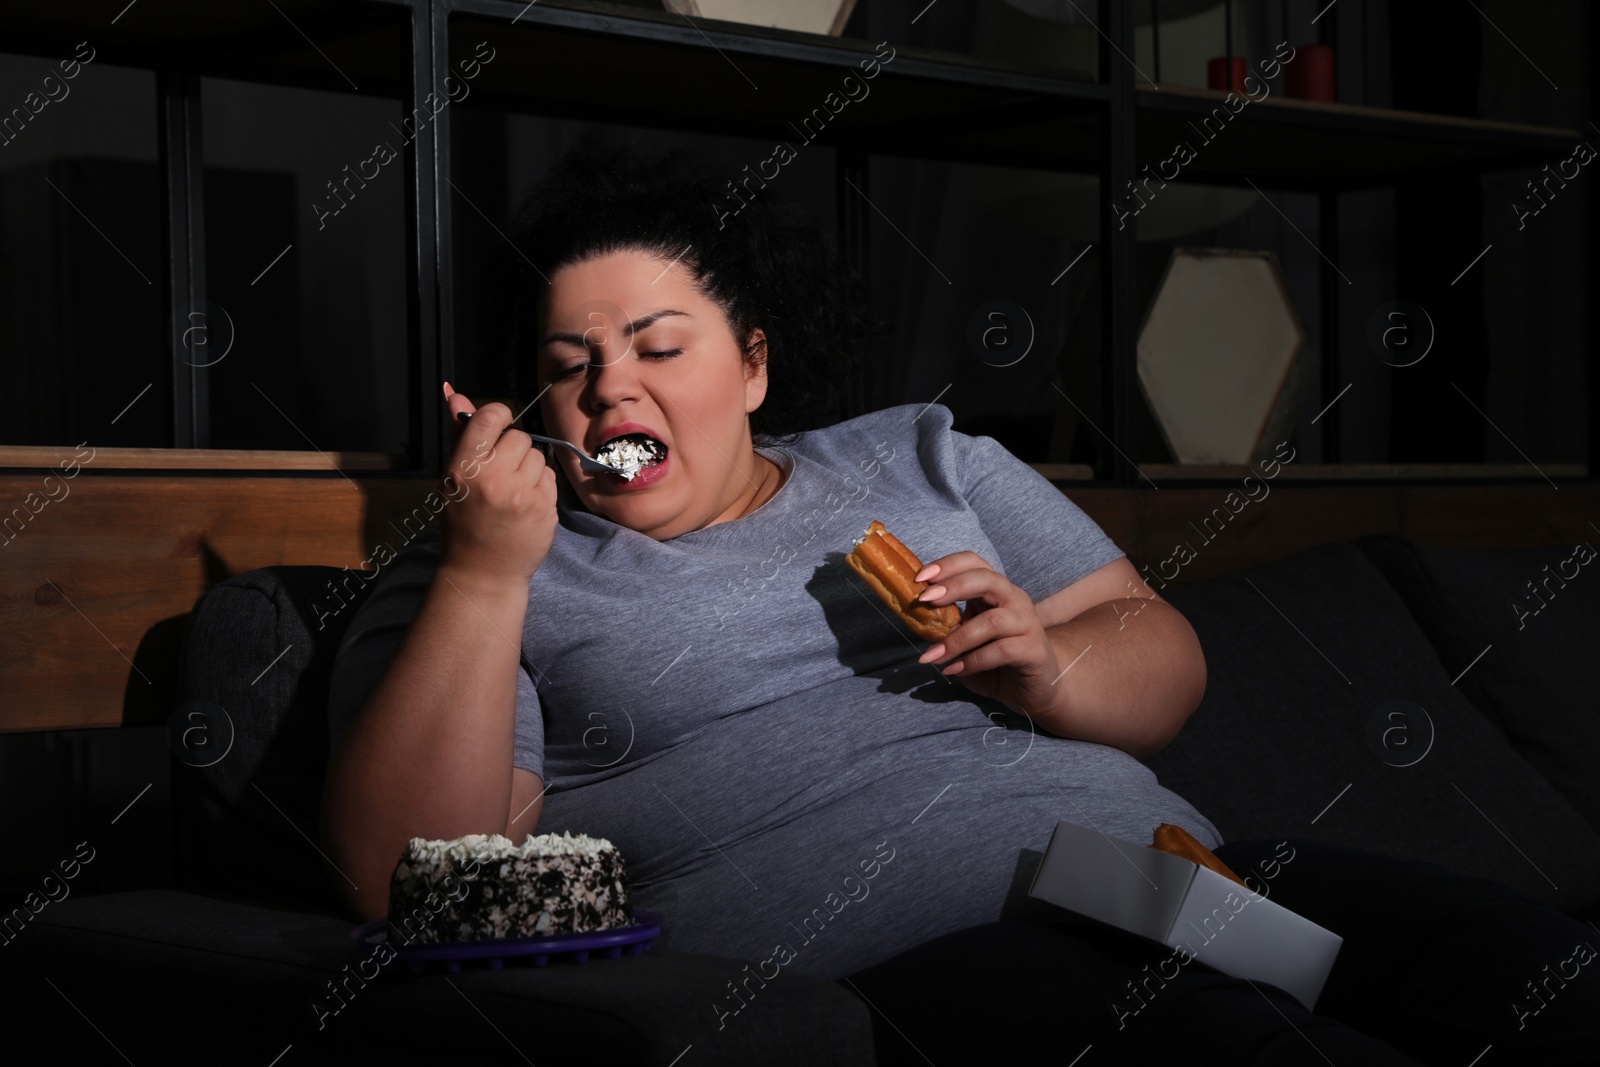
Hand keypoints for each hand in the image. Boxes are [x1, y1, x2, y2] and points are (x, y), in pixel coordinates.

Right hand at [439, 384, 557, 587]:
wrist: (484, 572)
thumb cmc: (465, 521)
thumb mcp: (452, 478)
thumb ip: (460, 434)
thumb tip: (455, 392)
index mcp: (464, 467)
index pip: (491, 416)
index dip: (498, 416)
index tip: (497, 429)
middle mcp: (492, 478)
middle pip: (519, 435)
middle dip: (513, 450)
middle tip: (501, 473)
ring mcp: (521, 494)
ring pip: (537, 455)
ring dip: (528, 468)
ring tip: (512, 491)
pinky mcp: (544, 508)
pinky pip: (550, 476)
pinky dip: (540, 486)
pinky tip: (525, 504)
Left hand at [913, 551, 1060, 720]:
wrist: (1034, 687)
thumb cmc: (995, 659)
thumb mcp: (966, 638)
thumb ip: (947, 626)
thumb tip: (915, 617)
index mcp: (996, 590)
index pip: (975, 563)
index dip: (948, 564)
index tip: (919, 577)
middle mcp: (1014, 599)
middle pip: (986, 579)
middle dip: (953, 587)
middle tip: (924, 601)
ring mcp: (1027, 623)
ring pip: (991, 621)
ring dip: (956, 639)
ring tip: (932, 657)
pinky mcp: (1034, 650)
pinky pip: (1001, 650)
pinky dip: (973, 661)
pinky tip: (955, 671)